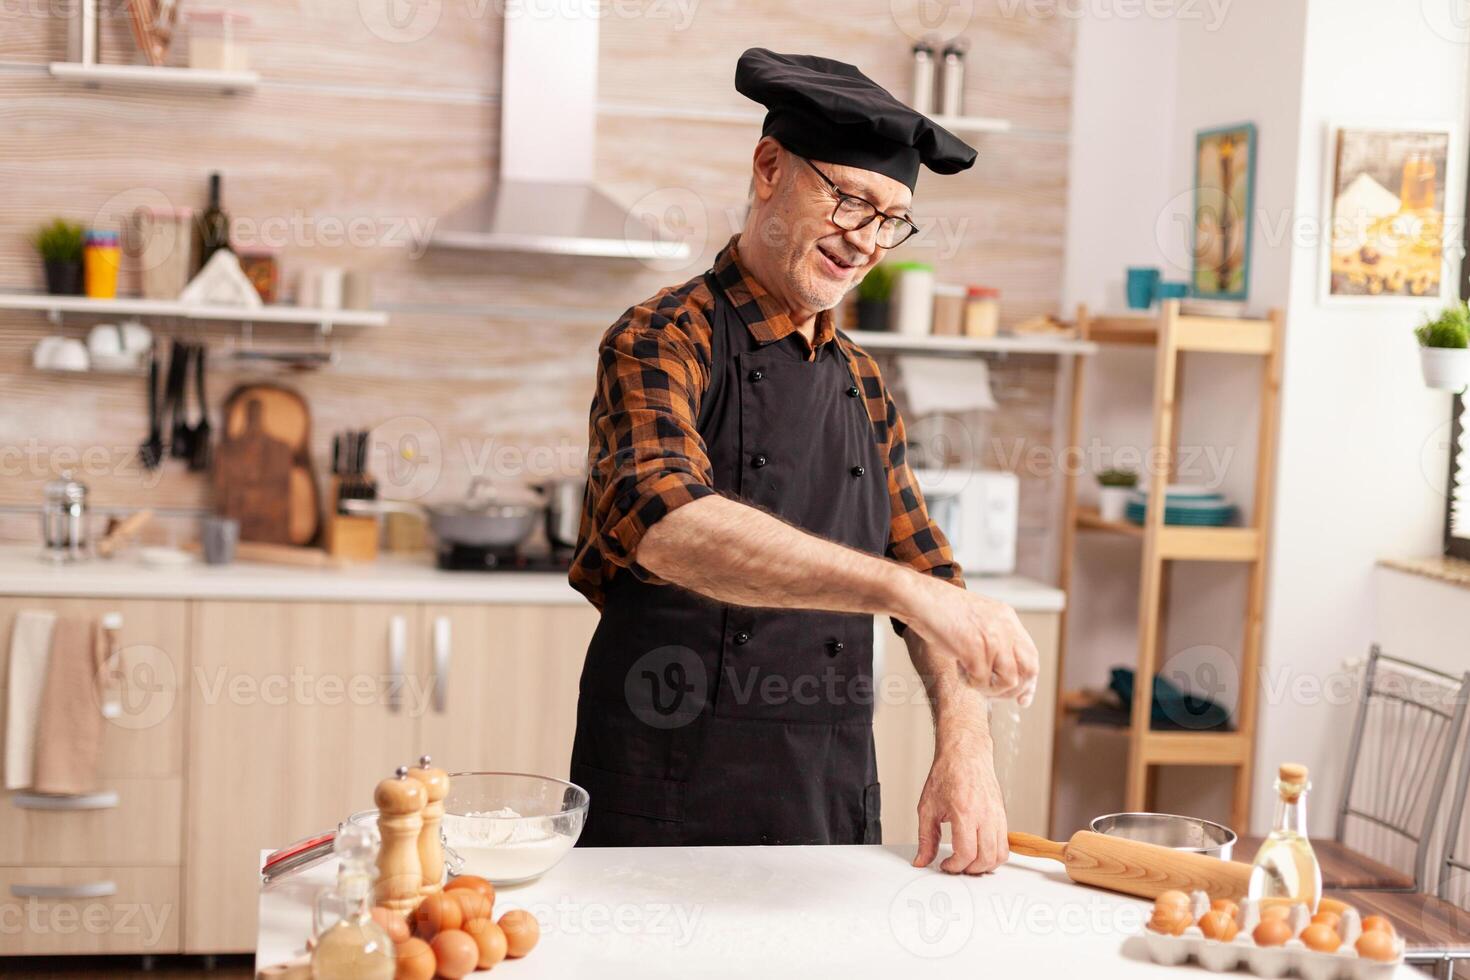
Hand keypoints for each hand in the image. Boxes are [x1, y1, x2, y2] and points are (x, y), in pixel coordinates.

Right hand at [904, 576, 1039, 705]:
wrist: (920, 598)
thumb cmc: (940, 609)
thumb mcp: (977, 618)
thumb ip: (994, 637)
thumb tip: (1005, 671)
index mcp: (1007, 618)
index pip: (1031, 656)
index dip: (1029, 682)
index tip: (1022, 699)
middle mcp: (1005, 627)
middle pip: (1029, 670)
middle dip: (1015, 690)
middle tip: (996, 695)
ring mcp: (992, 638)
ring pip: (1008, 681)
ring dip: (991, 690)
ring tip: (972, 680)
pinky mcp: (974, 649)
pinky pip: (982, 681)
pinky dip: (970, 683)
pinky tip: (959, 671)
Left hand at [912, 734, 1009, 873]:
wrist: (965, 754)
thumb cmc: (946, 775)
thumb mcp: (927, 808)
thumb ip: (925, 838)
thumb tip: (922, 861)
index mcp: (964, 812)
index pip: (966, 853)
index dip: (955, 866)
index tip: (945, 864)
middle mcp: (984, 815)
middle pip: (985, 858)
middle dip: (970, 870)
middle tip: (957, 866)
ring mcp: (997, 815)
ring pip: (1000, 854)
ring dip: (985, 866)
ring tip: (969, 862)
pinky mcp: (1002, 815)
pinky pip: (1005, 844)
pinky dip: (994, 854)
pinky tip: (979, 851)